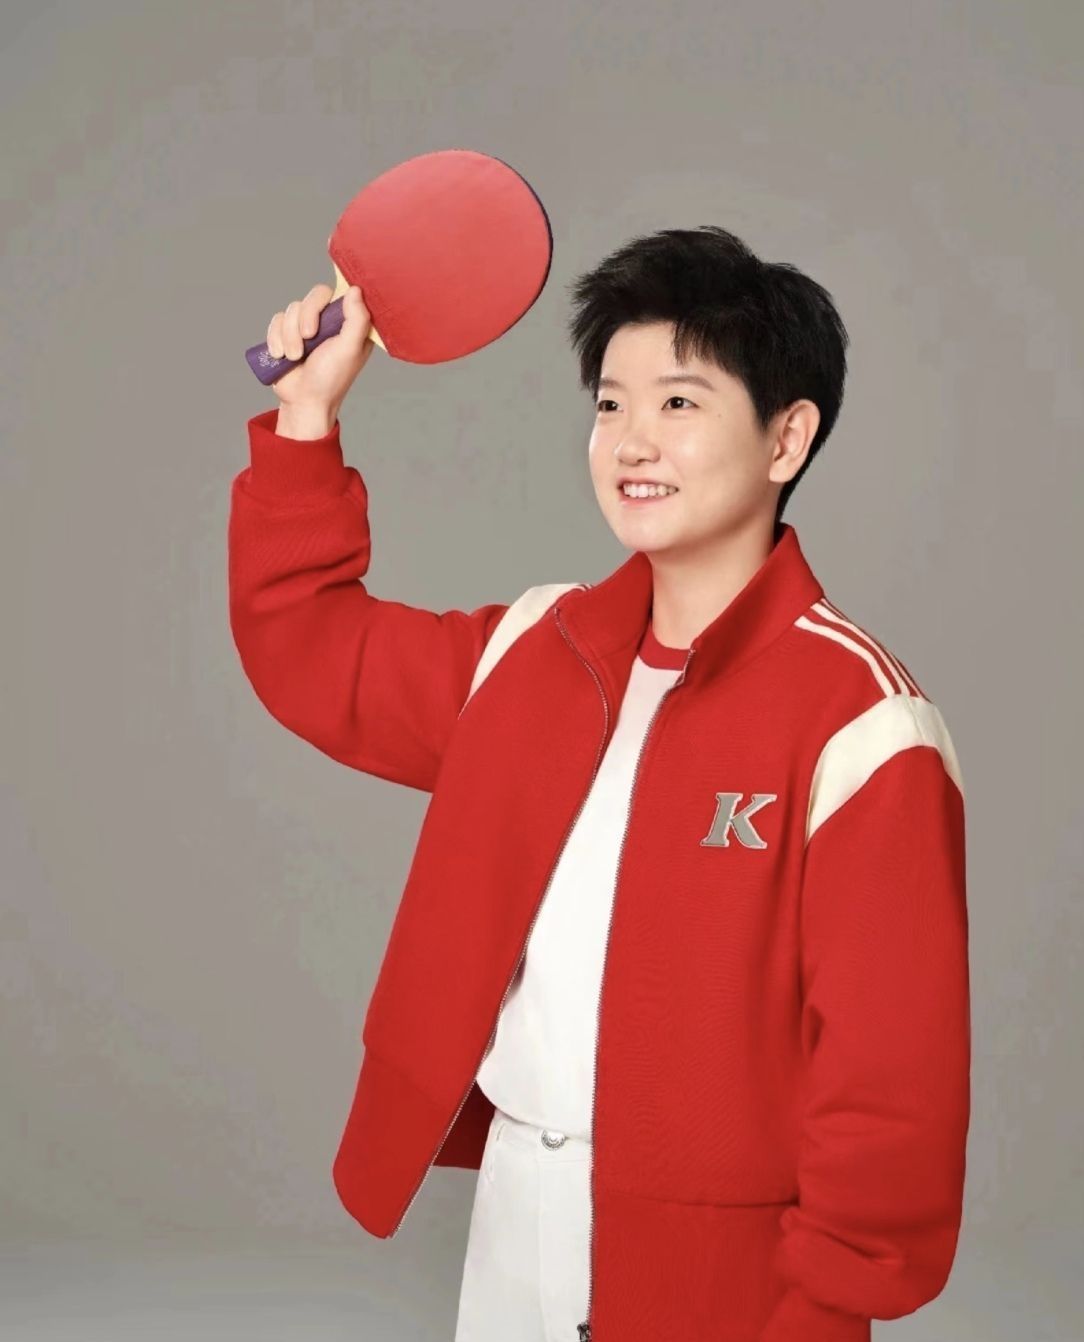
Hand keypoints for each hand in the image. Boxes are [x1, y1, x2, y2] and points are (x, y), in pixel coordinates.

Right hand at [264, 283, 375, 413]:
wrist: (302, 400)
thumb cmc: (330, 379)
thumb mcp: (349, 350)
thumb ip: (357, 320)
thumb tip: (356, 289)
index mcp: (350, 324)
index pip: (343, 293)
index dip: (333, 300)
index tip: (326, 317)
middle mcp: (330, 321)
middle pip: (316, 295)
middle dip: (306, 317)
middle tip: (308, 338)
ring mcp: (308, 326)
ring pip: (293, 308)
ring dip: (290, 335)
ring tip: (295, 357)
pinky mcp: (288, 332)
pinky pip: (277, 319)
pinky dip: (276, 338)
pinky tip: (280, 355)